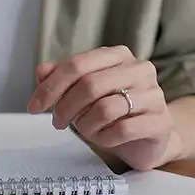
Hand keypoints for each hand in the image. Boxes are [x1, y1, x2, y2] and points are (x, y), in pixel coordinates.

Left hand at [27, 46, 182, 169]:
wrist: (147, 138)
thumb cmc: (112, 112)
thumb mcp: (82, 94)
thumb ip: (62, 79)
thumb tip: (42, 70)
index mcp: (117, 56)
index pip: (77, 65)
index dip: (51, 87)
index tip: (34, 106)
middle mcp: (139, 69)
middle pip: (89, 85)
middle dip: (65, 108)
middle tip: (58, 122)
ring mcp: (154, 95)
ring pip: (105, 108)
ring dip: (86, 125)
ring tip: (87, 130)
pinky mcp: (161, 121)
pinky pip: (123, 130)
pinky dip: (105, 138)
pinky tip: (105, 138)